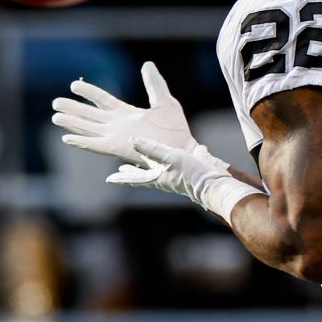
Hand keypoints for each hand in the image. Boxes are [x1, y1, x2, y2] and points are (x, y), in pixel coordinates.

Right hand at [51, 61, 200, 164]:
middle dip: (73, 108)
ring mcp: (115, 137)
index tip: (73, 85)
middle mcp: (117, 126)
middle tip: (55, 102)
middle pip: (90, 115)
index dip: (88, 93)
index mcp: (126, 114)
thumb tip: (147, 64)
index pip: (102, 100)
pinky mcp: (116, 149)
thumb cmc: (175, 129)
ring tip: (56, 117)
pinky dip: (81, 141)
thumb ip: (154, 84)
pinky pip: (95, 145)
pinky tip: (67, 138)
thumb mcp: (165, 101)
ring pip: (88, 129)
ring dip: (72, 123)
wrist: (181, 149)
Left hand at [106, 137, 230, 206]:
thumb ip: (150, 148)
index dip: (121, 178)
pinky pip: (168, 164)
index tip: (109, 180)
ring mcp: (173, 175)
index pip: (133, 179)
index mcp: (155, 178)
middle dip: (131, 172)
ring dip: (145, 163)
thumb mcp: (168, 157)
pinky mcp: (183, 170)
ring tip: (140, 159)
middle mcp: (162, 177)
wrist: (213, 181)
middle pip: (142, 175)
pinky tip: (166, 153)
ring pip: (155, 168)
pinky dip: (161, 158)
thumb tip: (131, 140)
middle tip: (121, 169)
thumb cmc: (190, 172)